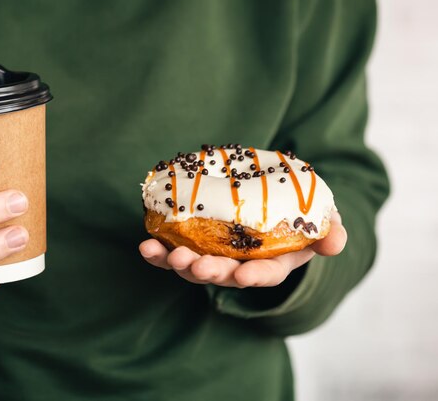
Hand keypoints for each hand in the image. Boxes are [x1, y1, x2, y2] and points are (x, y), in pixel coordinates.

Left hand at [139, 212, 346, 287]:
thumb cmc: (299, 217)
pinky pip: (174, 252)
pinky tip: (146, 245)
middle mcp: (241, 266)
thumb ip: (329, 231)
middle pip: (224, 275)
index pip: (266, 275)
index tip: (245, 275)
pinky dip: (159, 252)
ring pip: (194, 266)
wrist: (272, 206)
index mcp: (272, 263)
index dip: (256, 276)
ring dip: (175, 263)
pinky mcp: (194, 246)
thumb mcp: (322, 221)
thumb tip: (335, 242)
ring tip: (158, 253)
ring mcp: (215, 257)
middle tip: (191, 265)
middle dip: (207, 271)